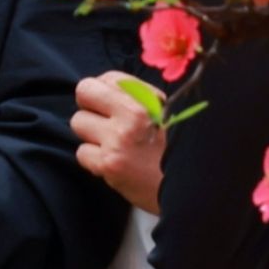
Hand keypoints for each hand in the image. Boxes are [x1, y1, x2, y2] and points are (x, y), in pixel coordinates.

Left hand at [73, 71, 166, 214]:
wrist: (191, 191)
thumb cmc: (178, 153)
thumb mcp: (169, 115)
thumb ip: (141, 98)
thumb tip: (106, 86)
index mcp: (150, 100)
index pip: (109, 78)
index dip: (106, 90)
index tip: (112, 102)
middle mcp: (134, 115)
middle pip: (84, 91)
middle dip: (89, 104)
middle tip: (102, 119)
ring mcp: (118, 140)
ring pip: (78, 122)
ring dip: (91, 134)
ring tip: (112, 144)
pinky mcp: (109, 164)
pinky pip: (81, 152)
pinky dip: (94, 159)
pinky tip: (113, 163)